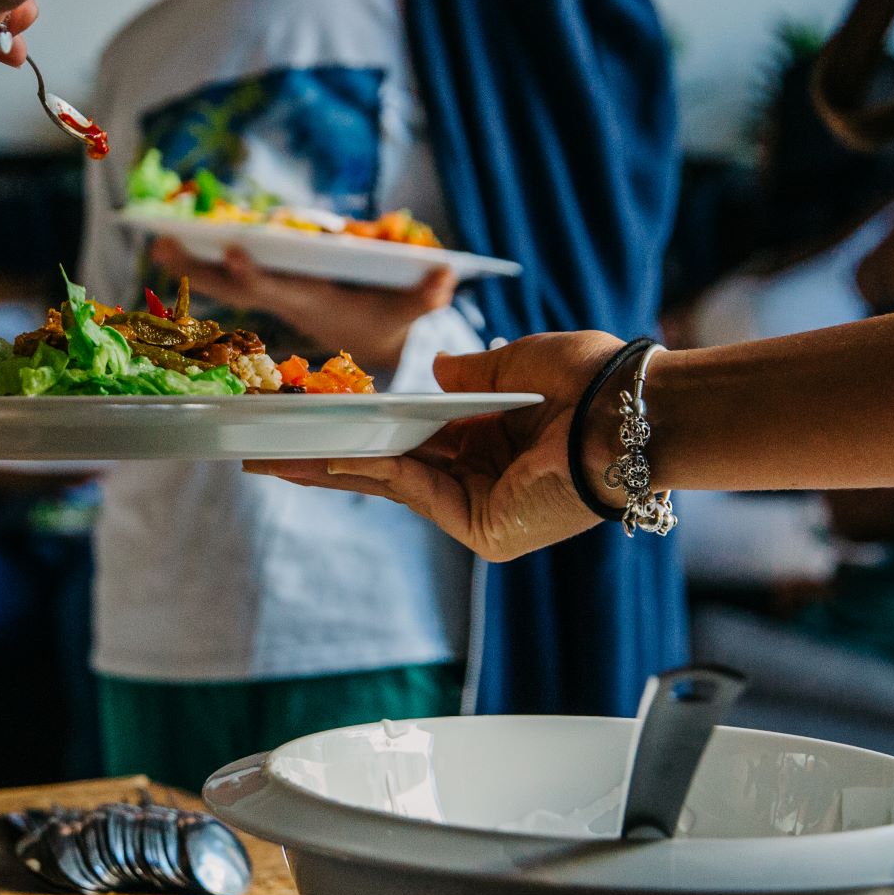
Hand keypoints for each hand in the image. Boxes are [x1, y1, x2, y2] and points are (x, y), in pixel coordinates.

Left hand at [150, 238, 455, 372]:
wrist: (372, 343)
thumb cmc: (390, 320)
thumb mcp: (413, 311)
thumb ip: (427, 296)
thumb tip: (444, 275)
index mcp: (314, 302)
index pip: (281, 289)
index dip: (256, 274)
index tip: (235, 253)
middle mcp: (285, 299)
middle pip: (236, 285)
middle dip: (202, 268)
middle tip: (163, 246)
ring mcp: (273, 293)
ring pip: (225, 281)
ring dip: (191, 265)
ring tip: (156, 242)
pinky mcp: (268, 286)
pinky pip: (229, 274)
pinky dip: (202, 261)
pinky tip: (174, 243)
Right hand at [246, 330, 625, 562]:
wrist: (628, 412)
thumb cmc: (593, 382)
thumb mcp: (519, 364)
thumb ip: (472, 370)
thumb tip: (433, 370)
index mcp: (494, 439)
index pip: (414, 439)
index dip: (366, 429)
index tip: (318, 419)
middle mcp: (484, 477)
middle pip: (389, 468)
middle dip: (326, 460)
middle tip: (265, 454)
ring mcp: (481, 507)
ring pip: (390, 483)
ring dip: (330, 469)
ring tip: (272, 458)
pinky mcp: (484, 530)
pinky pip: (413, 492)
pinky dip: (369, 473)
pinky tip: (326, 459)